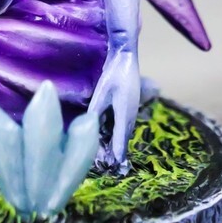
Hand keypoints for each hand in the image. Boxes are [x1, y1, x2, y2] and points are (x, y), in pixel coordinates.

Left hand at [88, 47, 140, 165]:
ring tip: (111, 155)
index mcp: (125, 113)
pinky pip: (123, 122)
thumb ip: (96, 110)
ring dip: (118, 141)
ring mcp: (132, 109)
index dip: (117, 152)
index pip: (121, 137)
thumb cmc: (113, 73)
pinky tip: (110, 134)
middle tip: (111, 165)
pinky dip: (118, 131)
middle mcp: (131, 114)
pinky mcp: (129, 104)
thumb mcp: (102, 92)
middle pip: (123, 136)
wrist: (126, 56)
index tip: (115, 165)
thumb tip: (90, 126)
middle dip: (117, 150)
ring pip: (124, 130)